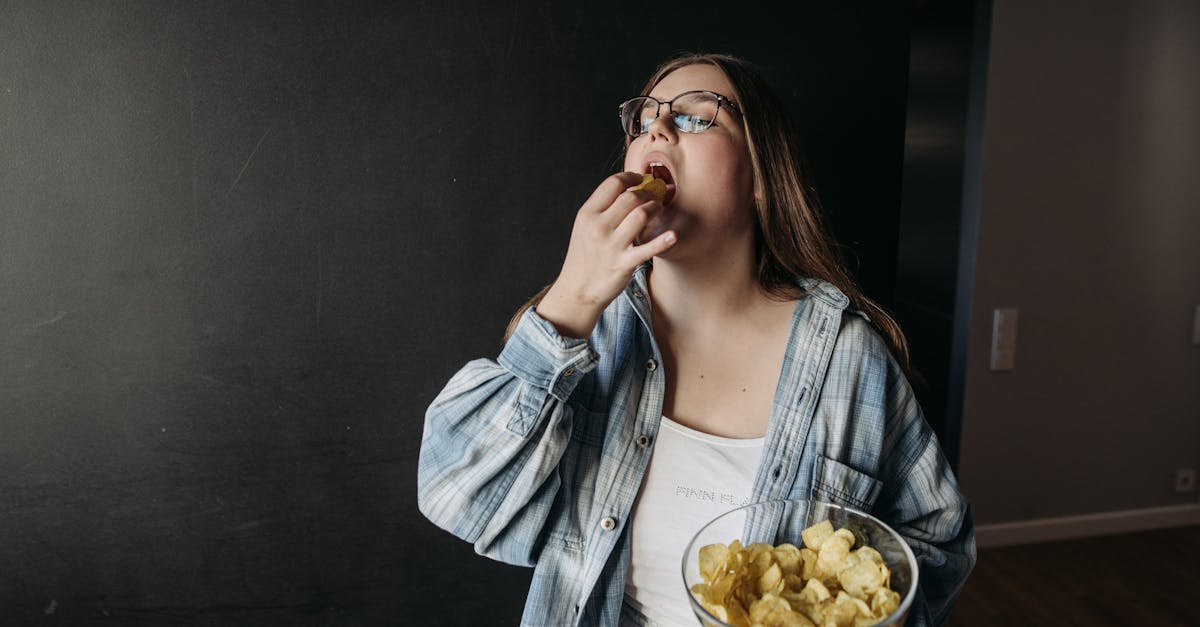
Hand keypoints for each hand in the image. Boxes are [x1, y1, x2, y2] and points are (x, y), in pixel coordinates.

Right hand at [537, 172, 677, 337]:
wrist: (577, 289)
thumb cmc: (584, 256)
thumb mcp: (585, 226)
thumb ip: (602, 208)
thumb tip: (626, 188)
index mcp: (588, 214)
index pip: (613, 183)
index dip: (631, 177)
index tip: (640, 179)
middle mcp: (598, 227)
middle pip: (631, 197)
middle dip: (647, 192)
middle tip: (653, 196)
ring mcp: (611, 246)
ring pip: (641, 215)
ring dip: (655, 208)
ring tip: (658, 209)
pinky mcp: (623, 264)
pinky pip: (647, 249)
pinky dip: (662, 242)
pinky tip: (672, 236)